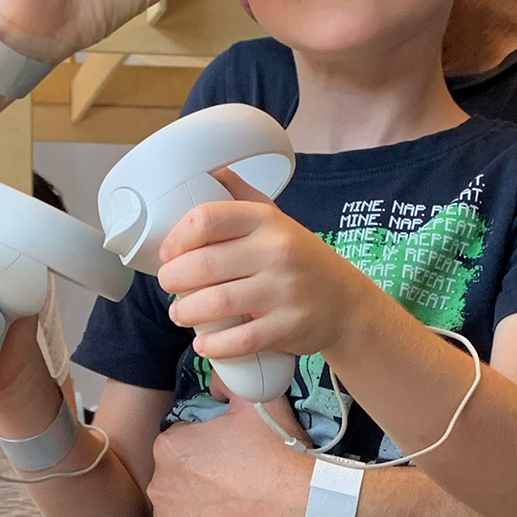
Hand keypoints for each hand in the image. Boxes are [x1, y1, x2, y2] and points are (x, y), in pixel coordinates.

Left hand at [148, 397, 310, 516]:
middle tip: (234, 485)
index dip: (206, 450)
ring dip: (196, 510)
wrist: (303, 511)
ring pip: (177, 511)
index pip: (180, 445)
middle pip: (176, 479)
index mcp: (170, 446)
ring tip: (233, 510)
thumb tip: (216, 376)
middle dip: (198, 480)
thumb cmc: (279, 455)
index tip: (230, 459)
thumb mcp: (256, 403)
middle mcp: (159, 484)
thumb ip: (229, 382)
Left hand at [157, 170, 372, 362]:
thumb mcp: (278, 220)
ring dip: (186, 312)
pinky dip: (214, 345)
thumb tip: (210, 170)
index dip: (177, 238)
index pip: (206, 219)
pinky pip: (240, 340)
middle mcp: (276, 251)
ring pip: (216, 303)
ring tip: (180, 313)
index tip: (169, 252)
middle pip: (203, 264)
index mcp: (267, 221)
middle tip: (170, 285)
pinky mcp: (289, 326)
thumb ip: (242, 196)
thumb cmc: (301, 260)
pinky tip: (204, 343)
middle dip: (173, 279)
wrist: (347, 303)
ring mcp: (285, 291)